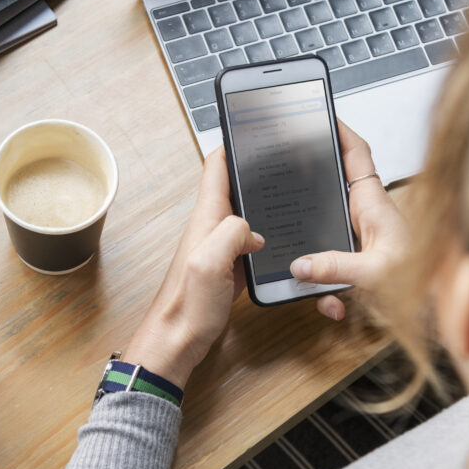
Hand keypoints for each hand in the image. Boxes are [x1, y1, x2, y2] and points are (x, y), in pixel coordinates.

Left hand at [126, 149, 263, 387]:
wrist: (176, 342)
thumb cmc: (186, 308)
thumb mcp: (208, 263)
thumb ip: (231, 233)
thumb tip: (253, 229)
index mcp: (206, 219)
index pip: (217, 168)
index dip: (234, 143)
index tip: (255, 126)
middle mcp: (212, 228)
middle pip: (235, 187)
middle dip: (257, 170)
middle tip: (286, 157)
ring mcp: (220, 248)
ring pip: (246, 215)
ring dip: (264, 203)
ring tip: (292, 191)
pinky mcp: (229, 269)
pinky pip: (251, 244)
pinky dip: (268, 237)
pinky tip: (285, 241)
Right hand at [289, 121, 407, 319]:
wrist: (442, 302)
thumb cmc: (424, 279)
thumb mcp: (374, 272)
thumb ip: (336, 267)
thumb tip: (301, 265)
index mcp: (374, 204)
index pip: (356, 154)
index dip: (339, 132)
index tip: (320, 117)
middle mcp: (368, 216)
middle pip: (333, 190)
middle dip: (310, 194)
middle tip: (287, 187)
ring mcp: (363, 238)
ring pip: (327, 235)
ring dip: (318, 263)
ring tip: (320, 286)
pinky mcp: (361, 260)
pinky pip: (333, 269)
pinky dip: (330, 290)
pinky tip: (335, 306)